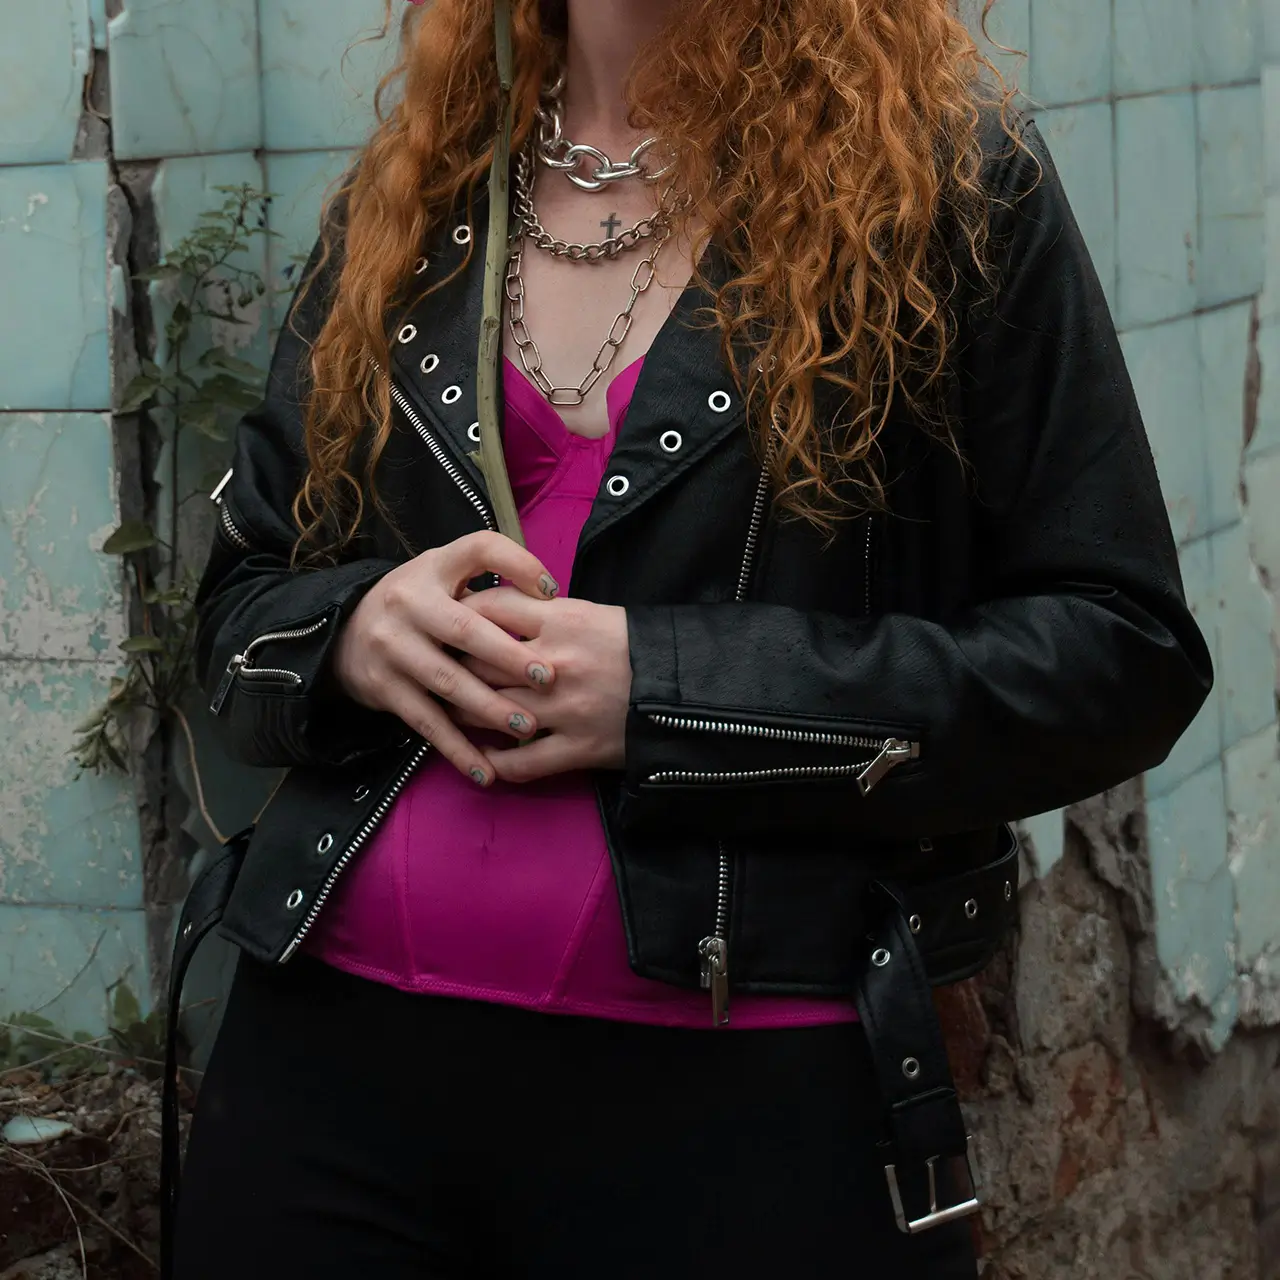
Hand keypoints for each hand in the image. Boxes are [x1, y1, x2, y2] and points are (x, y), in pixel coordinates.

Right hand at [332, 532, 559, 785]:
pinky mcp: (384, 688)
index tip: (552, 593)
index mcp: (434, 567)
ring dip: (488, 708)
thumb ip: (490, 578)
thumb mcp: (445, 574)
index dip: (518, 565)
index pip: (479, 550)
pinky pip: (427, 723)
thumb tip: (551, 596)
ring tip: (527, 728)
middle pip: (464, 628)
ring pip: (447, 681)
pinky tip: (486, 772)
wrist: (345, 633)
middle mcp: (409, 602)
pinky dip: (457, 749)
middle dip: (508, 655)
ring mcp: (393, 647)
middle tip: (546, 677)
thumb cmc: (421, 602)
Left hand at [455, 589, 630, 782]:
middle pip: (479, 663)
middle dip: (452, 666)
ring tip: (450, 713)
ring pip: (491, 713)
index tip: (445, 622)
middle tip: (436, 669)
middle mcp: (555, 664)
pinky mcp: (577, 749)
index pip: (490, 608)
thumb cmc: (639, 647)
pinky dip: (496, 763)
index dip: (460, 615)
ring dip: (464, 715)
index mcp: (561, 620)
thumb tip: (500, 611)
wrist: (690, 689)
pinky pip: (522, 763)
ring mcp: (563, 710)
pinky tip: (485, 760)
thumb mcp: (595, 615)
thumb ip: (547, 615)